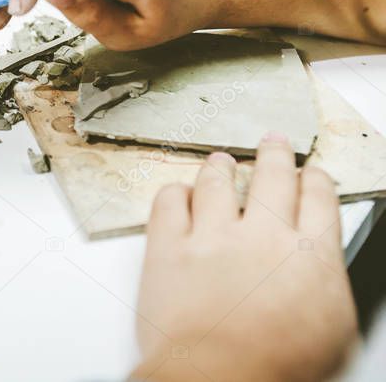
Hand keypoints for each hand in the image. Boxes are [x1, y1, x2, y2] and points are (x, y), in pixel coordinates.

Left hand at [134, 137, 357, 381]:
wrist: (223, 380)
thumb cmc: (277, 370)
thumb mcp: (332, 334)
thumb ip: (325, 289)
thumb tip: (321, 280)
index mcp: (310, 257)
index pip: (319, 201)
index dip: (314, 181)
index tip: (310, 174)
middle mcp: (262, 236)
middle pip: (271, 179)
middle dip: (274, 155)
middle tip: (273, 142)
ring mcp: (212, 236)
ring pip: (215, 183)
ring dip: (219, 168)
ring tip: (220, 160)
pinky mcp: (168, 246)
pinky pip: (168, 203)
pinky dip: (174, 192)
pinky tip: (177, 192)